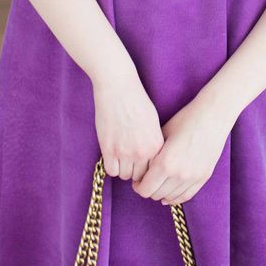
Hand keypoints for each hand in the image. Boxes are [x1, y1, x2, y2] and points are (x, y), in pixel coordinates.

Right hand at [93, 66, 164, 182]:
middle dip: (135, 171)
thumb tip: (150, 160)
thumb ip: (153, 143)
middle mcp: (143, 152)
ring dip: (122, 168)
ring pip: (124, 175)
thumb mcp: (153, 123)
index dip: (147, 169)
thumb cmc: (136, 101)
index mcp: (156, 145)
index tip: (142, 166)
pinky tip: (112, 155)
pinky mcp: (108, 149)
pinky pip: (111, 171)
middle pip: (139, 176)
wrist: (119, 88)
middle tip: (129, 162)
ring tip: (120, 156)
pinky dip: (111, 166)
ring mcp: (125, 152)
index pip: (154, 170)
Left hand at [132, 93, 234, 205]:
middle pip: (155, 195)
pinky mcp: (203, 177)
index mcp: (165, 163)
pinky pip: (186, 196)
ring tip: (159, 183)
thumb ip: (151, 155)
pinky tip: (169, 192)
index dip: (138, 186)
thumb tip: (141, 169)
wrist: (212, 116)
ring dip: (161, 193)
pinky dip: (175, 197)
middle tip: (147, 180)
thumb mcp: (162, 134)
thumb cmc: (185, 120)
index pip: (144, 189)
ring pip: (170, 198)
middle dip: (148, 189)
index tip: (137, 180)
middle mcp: (179, 174)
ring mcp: (193, 178)